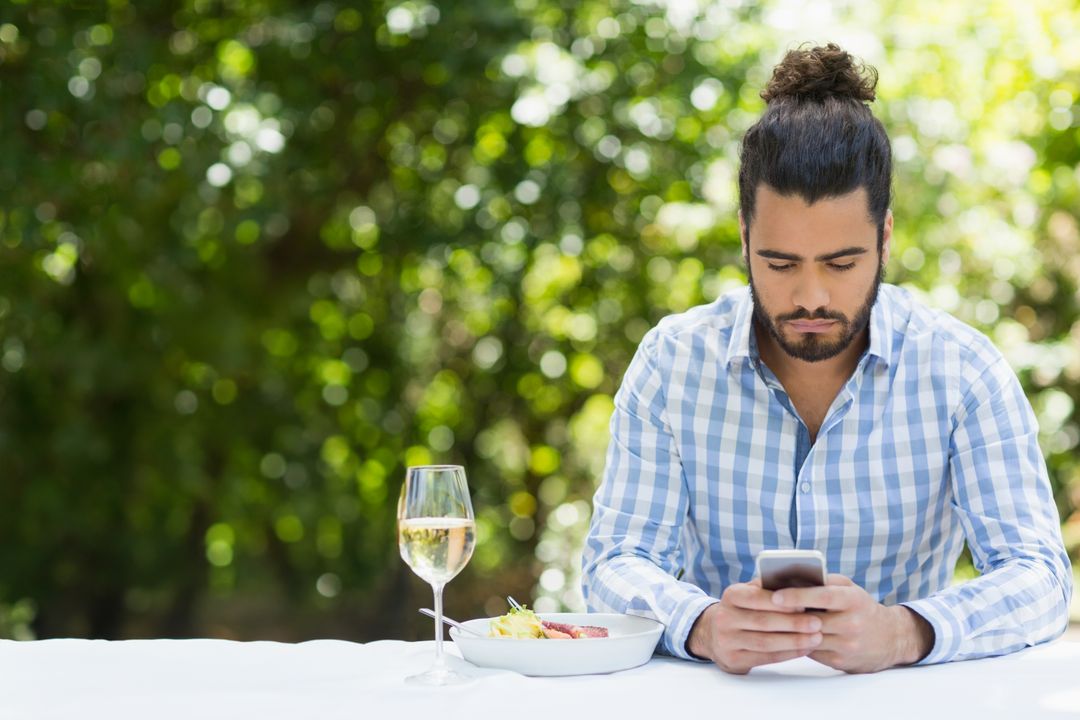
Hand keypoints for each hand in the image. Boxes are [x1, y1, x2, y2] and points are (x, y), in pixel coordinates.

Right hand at [687, 577, 825, 674]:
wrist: (714, 634)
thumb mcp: (747, 593)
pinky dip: (788, 654)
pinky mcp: (734, 659)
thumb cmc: (742, 610)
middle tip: (817, 623)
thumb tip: (798, 582)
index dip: (781, 602)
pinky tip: (804, 649)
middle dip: (794, 623)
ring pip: (766, 642)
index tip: (805, 603)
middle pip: (763, 621)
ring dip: (795, 641)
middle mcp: (725, 618)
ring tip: (816, 638)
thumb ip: (768, 588)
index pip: (757, 597)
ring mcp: (727, 641)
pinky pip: (766, 658)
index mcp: (731, 596)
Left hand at [771, 574, 932, 672]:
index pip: (823, 596)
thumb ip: (823, 582)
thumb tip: (789, 576)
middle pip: (812, 621)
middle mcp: (852, 623)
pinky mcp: (841, 662)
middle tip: (761, 610)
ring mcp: (847, 645)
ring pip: (808, 639)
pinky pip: (811, 652)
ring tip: (767, 621)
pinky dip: (796, 643)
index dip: (798, 596)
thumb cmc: (860, 606)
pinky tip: (782, 635)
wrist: (890, 638)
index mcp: (853, 600)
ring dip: (788, 631)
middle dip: (786, 616)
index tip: (775, 595)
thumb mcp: (848, 588)